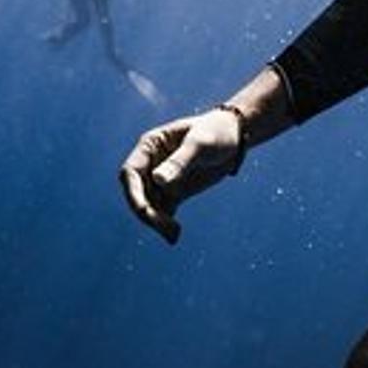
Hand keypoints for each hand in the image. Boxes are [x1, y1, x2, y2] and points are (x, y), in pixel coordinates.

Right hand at [118, 107, 243, 244]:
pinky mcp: (175, 193)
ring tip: (174, 234)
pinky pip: (164, 212)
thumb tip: (157, 181)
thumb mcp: (200, 144)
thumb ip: (179, 162)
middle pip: (138, 193)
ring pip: (150, 206)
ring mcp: (162, 180)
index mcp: (150, 146)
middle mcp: (151, 164)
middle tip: (164, 226)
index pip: (131, 172)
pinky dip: (166, 225)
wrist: (236, 138)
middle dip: (147, 212)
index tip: (144, 209)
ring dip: (157, 223)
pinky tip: (175, 235)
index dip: (133, 192)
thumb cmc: (216, 132)